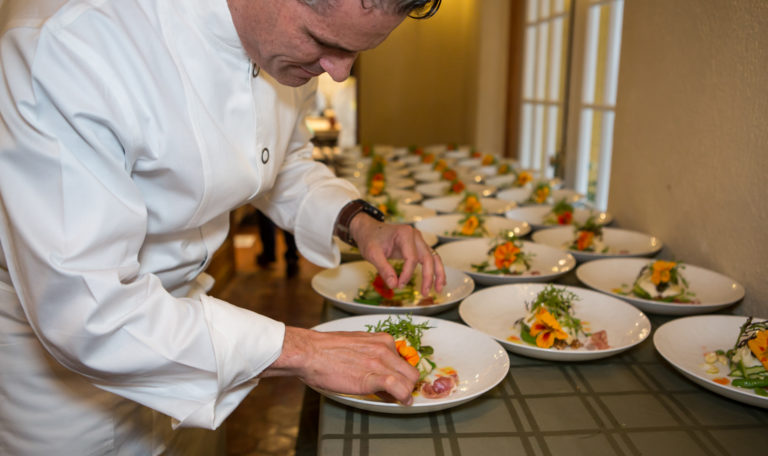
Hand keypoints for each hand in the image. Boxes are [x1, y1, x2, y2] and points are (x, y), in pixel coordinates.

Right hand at [260, 327, 419, 404]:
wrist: (310, 353)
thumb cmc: (325, 350)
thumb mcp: (356, 346)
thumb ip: (373, 357)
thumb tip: (381, 375)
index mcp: (382, 340)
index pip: (404, 360)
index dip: (403, 374)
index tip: (399, 382)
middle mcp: (385, 348)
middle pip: (411, 371)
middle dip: (409, 384)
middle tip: (401, 393)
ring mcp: (380, 362)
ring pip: (409, 381)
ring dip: (406, 393)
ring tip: (400, 400)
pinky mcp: (373, 377)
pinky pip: (399, 388)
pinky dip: (403, 397)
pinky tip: (401, 401)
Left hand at [348, 214, 445, 293]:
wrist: (369, 230)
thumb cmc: (370, 238)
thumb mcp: (372, 254)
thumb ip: (384, 269)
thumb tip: (393, 284)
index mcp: (405, 234)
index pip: (412, 258)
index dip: (407, 274)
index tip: (399, 285)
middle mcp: (415, 236)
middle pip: (428, 258)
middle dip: (428, 277)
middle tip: (425, 293)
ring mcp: (418, 241)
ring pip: (433, 257)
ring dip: (438, 274)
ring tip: (439, 289)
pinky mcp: (418, 247)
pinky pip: (430, 258)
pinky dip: (435, 269)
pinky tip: (439, 281)